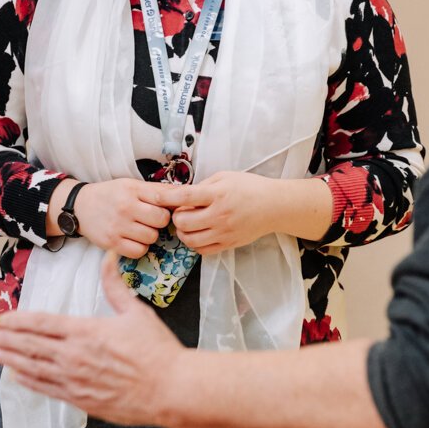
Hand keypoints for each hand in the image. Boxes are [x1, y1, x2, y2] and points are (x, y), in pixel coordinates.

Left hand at [0, 255, 186, 426]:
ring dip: (10, 359)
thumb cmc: (157, 351)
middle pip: (30, 346)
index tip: (3, 318)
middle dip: (6, 340)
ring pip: (33, 368)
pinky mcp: (81, 400)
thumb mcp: (136, 312)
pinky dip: (28, 382)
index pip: (43, 324)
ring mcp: (75, 380)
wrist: (170, 390)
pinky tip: (16, 376)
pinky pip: (46, 389)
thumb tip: (108, 257)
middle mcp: (74, 356)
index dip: (19, 321)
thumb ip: (114, 286)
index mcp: (86, 331)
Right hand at [57, 178, 177, 257]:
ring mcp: (118, 226)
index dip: (173, 205)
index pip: (164, 197)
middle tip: (151, 220)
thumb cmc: (111, 195)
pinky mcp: (112, 243)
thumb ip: (157, 190)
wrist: (81, 206)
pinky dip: (139, 247)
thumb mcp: (132, 185)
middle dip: (160, 222)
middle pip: (161, 220)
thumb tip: (186, 192)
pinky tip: (133, 239)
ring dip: (150, 236)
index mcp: (133, 189)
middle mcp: (126, 207)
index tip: (172, 209)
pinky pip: (139, 251)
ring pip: (152, 237)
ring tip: (140, 229)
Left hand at [166, 171, 287, 253]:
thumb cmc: (249, 188)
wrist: (274, 206)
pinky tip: (199, 234)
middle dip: (176, 218)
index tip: (155, 197)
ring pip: (190, 240)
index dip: (166, 198)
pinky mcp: (229, 244)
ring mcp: (224, 232)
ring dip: (183, 233)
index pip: (185, 197)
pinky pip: (203, 250)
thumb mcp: (225, 177)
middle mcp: (219, 215)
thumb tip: (181, 193)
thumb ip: (203, 185)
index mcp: (218, 194)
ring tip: (188, 225)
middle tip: (181, 212)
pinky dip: (195, 244)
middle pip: (183, 223)